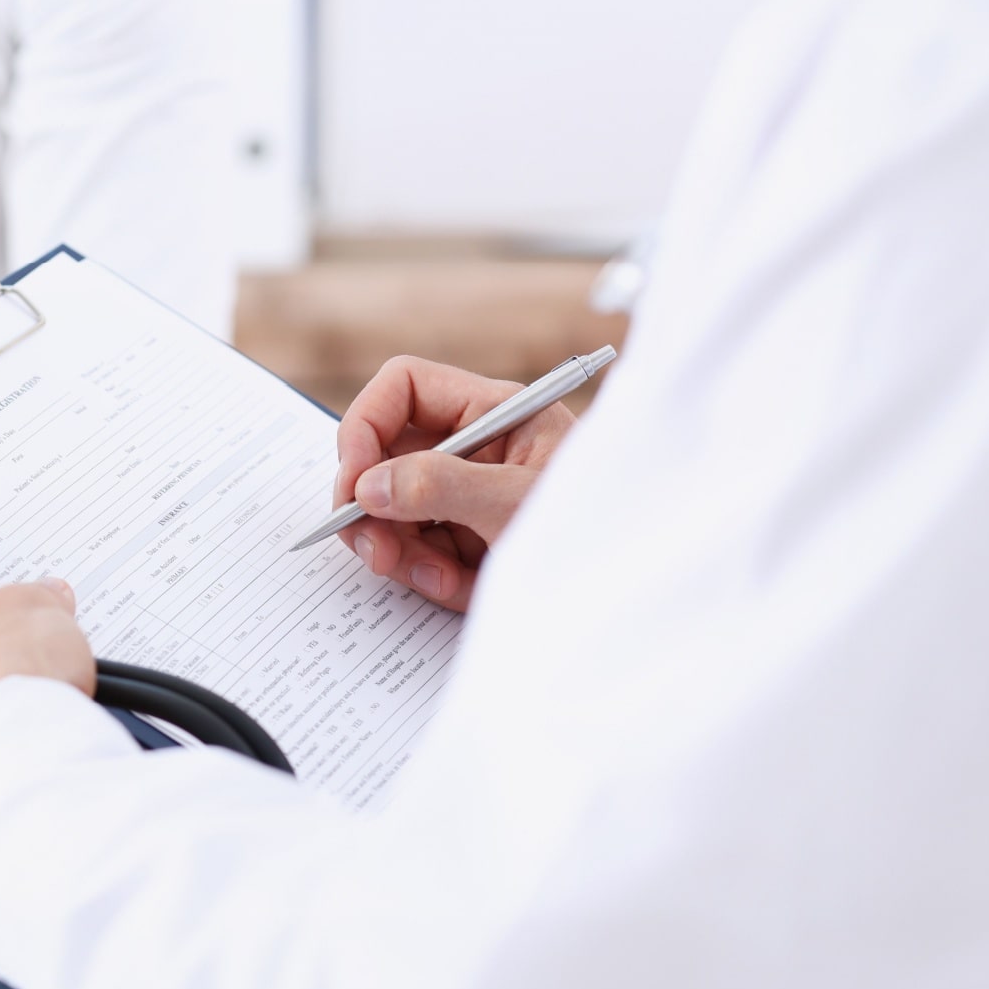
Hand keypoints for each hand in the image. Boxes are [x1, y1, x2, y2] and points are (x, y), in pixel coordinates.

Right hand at [333, 356, 576, 610]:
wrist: (635, 601)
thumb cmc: (598, 535)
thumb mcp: (515, 505)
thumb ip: (440, 488)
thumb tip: (368, 486)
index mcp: (494, 413)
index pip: (402, 388)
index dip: (365, 426)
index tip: (353, 483)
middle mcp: (475, 446)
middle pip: (384, 454)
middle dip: (373, 505)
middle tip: (374, 550)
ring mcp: (467, 495)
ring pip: (392, 509)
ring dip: (401, 550)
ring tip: (438, 578)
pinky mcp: (466, 539)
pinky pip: (417, 549)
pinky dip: (427, 574)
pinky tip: (460, 587)